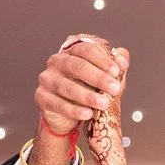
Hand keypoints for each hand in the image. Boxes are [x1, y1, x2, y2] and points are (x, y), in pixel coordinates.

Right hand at [30, 38, 125, 164]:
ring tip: (104, 104)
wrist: (65, 115)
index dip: (102, 60)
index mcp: (72, 52)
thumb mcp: (103, 79)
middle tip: (114, 89)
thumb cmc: (85, 91)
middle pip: (77, 66)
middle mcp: (57, 62)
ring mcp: (47, 79)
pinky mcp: (42, 97)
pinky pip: (58, 104)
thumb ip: (115, 67)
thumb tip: (123, 59)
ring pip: (67, 86)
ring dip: (88, 96)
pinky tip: (87, 114)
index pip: (86, 50)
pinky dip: (74, 110)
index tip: (117, 71)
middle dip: (98, 78)